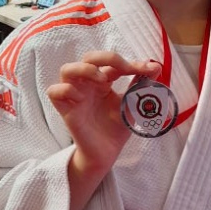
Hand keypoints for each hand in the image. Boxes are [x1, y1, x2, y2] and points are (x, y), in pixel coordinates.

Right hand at [46, 53, 160, 174]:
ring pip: (67, 69)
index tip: (149, 70)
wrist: (108, 151)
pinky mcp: (65, 109)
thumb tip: (156, 65)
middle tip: (124, 68)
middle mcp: (88, 84)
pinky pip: (54, 91)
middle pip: (88, 57)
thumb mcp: (133, 104)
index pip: (113, 63)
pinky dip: (66, 89)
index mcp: (104, 81)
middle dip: (107, 57)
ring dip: (85, 69)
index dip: (131, 63)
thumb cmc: (117, 126)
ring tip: (103, 80)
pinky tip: (82, 99)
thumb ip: (141, 85)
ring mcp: (75, 95)